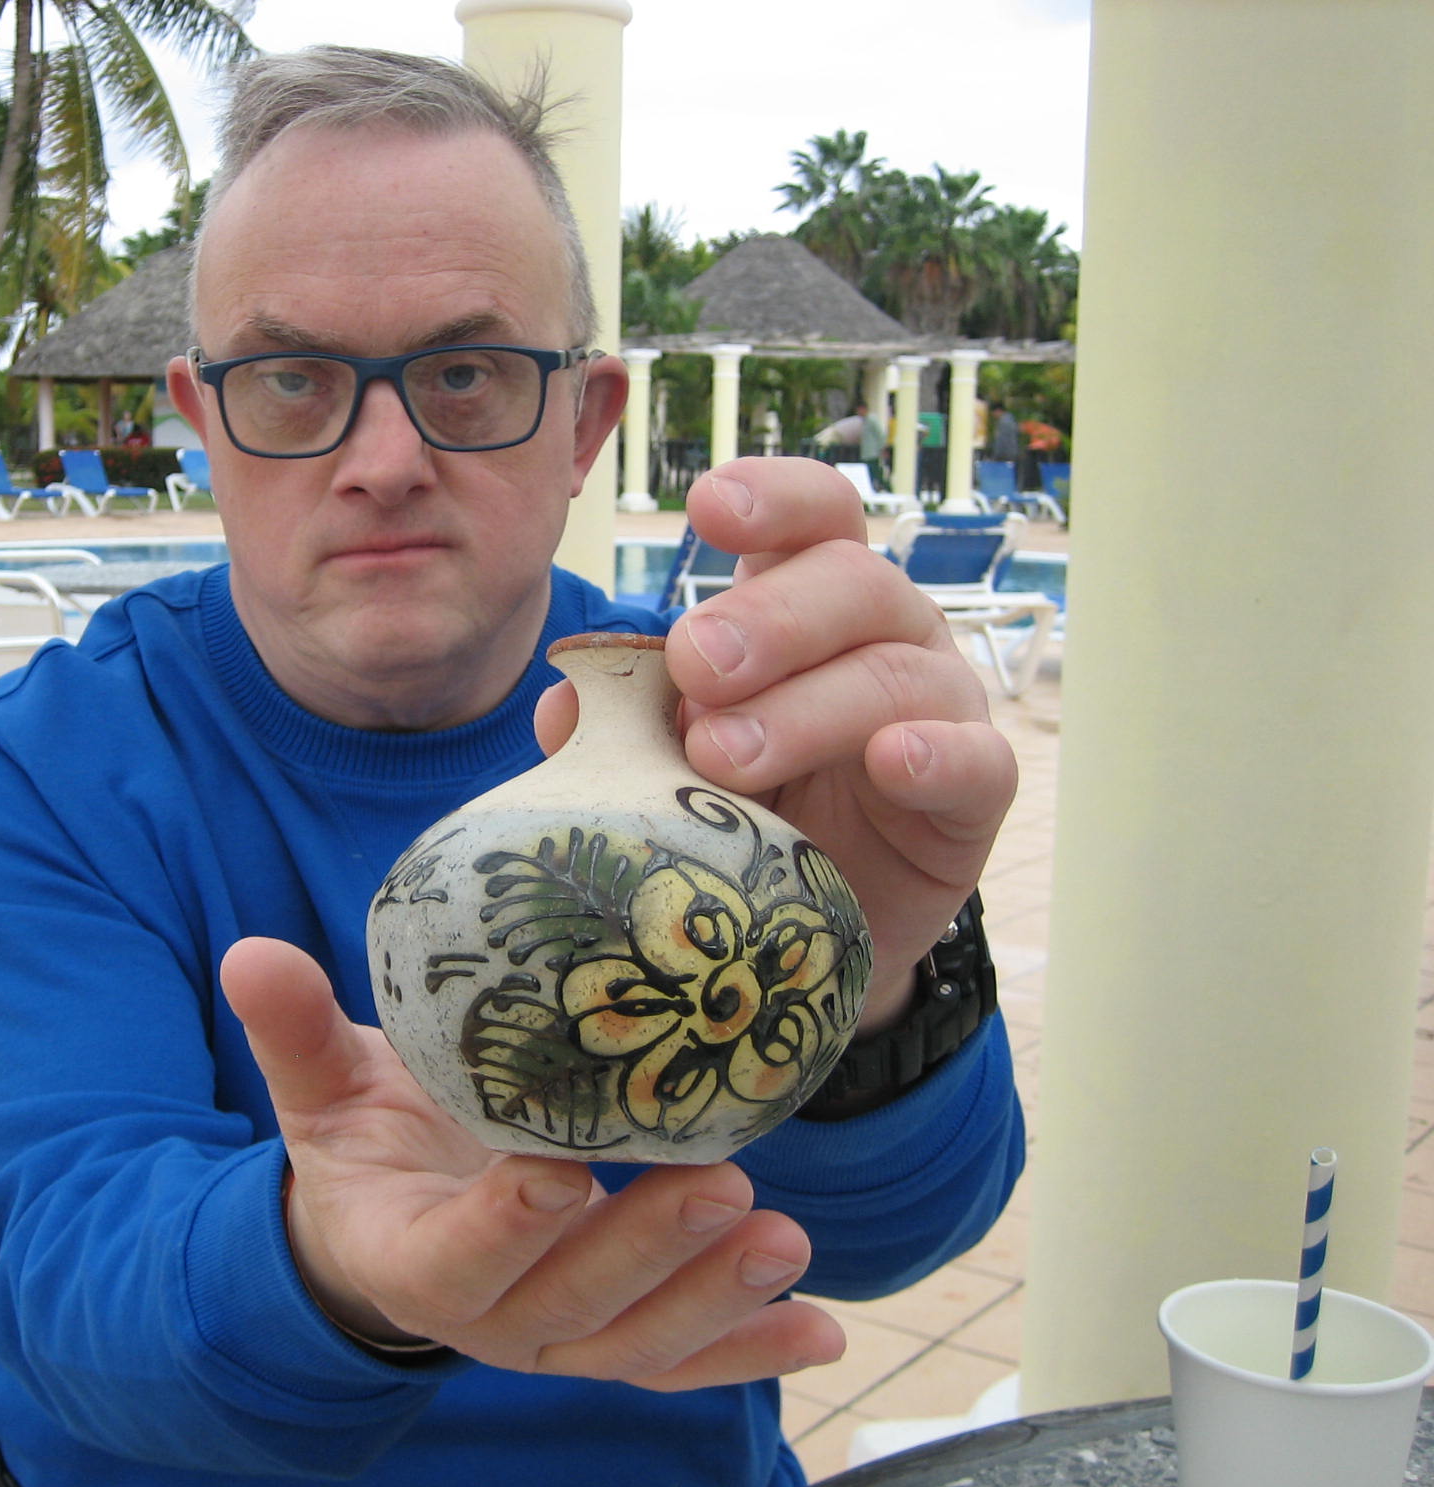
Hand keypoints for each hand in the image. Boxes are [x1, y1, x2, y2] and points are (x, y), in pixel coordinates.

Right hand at [223, 935, 844, 1389]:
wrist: (389, 1227)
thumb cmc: (364, 1144)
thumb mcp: (322, 1089)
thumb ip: (294, 1029)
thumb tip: (247, 953)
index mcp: (411, 1257)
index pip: (454, 1257)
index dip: (500, 1226)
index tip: (551, 1170)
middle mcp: (490, 1317)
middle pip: (570, 1302)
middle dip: (646, 1252)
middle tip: (720, 1186)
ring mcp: (558, 1337)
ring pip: (638, 1340)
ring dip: (715, 1299)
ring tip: (784, 1239)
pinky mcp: (613, 1339)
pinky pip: (681, 1360)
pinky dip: (748, 1350)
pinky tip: (819, 1332)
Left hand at [538, 458, 1015, 1030]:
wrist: (809, 930)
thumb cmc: (738, 816)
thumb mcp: (668, 766)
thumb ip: (621, 729)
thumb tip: (562, 704)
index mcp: (808, 602)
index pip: (812, 515)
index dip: (770, 498)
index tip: (708, 509)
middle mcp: (885, 634)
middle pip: (852, 581)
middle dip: (767, 619)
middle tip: (696, 666)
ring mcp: (941, 707)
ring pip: (895, 674)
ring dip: (805, 708)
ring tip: (723, 757)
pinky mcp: (975, 796)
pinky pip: (981, 762)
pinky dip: (936, 756)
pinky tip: (893, 761)